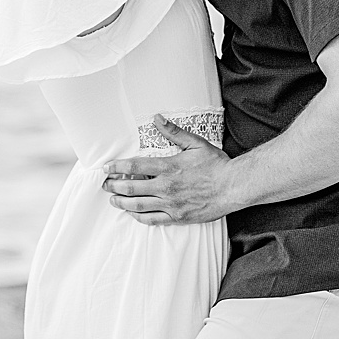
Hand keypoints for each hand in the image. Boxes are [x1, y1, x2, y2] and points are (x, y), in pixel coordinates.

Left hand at [101, 116, 235, 225]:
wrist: (233, 186)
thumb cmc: (217, 165)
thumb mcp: (196, 144)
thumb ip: (174, 132)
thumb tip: (157, 118)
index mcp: (168, 167)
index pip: (134, 167)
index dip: (117, 167)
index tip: (107, 168)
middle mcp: (166, 187)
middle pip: (130, 188)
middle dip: (113, 186)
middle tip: (105, 184)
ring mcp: (170, 203)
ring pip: (137, 205)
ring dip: (121, 202)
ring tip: (113, 199)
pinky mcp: (177, 216)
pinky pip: (152, 219)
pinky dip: (138, 216)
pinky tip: (132, 213)